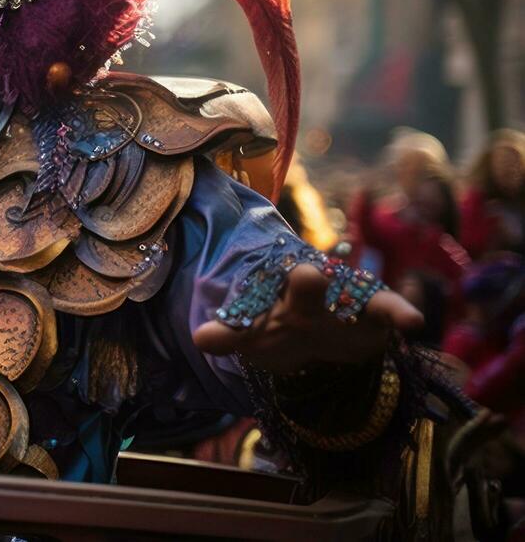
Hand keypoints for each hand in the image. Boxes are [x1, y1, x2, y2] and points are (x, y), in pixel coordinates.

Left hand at [193, 262, 423, 373]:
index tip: (280, 283)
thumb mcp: (254, 333)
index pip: (263, 295)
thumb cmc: (281, 328)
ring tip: (398, 313)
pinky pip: (387, 310)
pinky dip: (401, 313)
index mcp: (274, 293)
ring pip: (356, 296)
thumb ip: (231, 333)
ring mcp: (344, 301)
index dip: (259, 299)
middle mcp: (310, 291)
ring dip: (370, 301)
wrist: (317, 333)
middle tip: (307, 276)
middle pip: (306, 288)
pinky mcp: (373, 315)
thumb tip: (200, 338)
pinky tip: (415, 321)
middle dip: (306, 285)